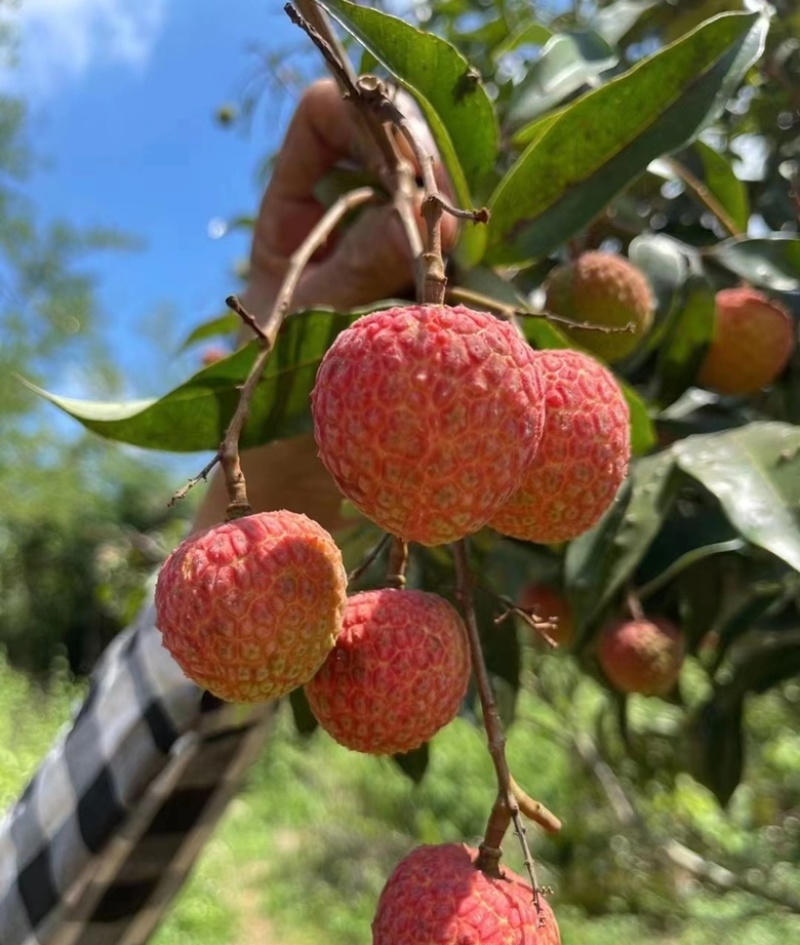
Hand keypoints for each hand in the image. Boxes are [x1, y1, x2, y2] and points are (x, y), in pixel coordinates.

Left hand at [193, 79, 453, 533]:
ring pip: (431, 204)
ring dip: (449, 226)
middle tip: (448, 228)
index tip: (410, 169)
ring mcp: (381, 261)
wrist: (300, 480)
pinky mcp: (417, 304)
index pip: (327, 114)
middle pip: (393, 147)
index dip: (370, 117)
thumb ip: (364, 265)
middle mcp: (338, 223)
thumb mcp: (319, 325)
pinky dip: (465, 272)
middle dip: (427, 172)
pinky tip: (476, 303)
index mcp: (292, 212)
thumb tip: (420, 215)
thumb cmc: (280, 406)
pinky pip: (451, 264)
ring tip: (456, 271)